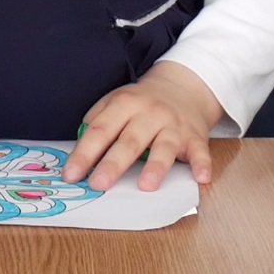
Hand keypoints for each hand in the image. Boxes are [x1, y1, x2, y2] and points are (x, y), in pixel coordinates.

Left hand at [62, 62, 222, 191]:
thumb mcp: (116, 102)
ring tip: (145, 186)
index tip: (71, 175)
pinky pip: (200, 152)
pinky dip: (202, 164)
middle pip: (130, 141)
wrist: (184, 88)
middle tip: (98, 184)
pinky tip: (201, 177)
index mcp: (125, 104)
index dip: (84, 153)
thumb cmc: (143, 103)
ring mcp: (174, 125)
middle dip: (113, 164)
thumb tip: (78, 153)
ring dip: (156, 167)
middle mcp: (150, 113)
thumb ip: (97, 122)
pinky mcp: (196, 137)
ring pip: (164, 147)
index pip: (101, 130)